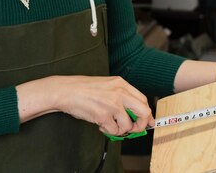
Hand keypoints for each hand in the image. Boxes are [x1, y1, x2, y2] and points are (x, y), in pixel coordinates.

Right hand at [20, 75, 153, 136]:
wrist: (66, 90)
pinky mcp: (103, 115)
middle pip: (144, 112)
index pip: (143, 99)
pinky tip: (101, 124)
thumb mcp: (107, 86)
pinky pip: (114, 130)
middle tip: (134, 129)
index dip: (147, 113)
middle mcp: (120, 92)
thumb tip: (135, 114)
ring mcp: (112, 104)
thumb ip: (122, 97)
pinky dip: (108, 131)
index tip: (148, 122)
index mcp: (121, 83)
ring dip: (120, 130)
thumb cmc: (85, 89)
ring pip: (128, 125)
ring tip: (110, 124)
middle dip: (141, 124)